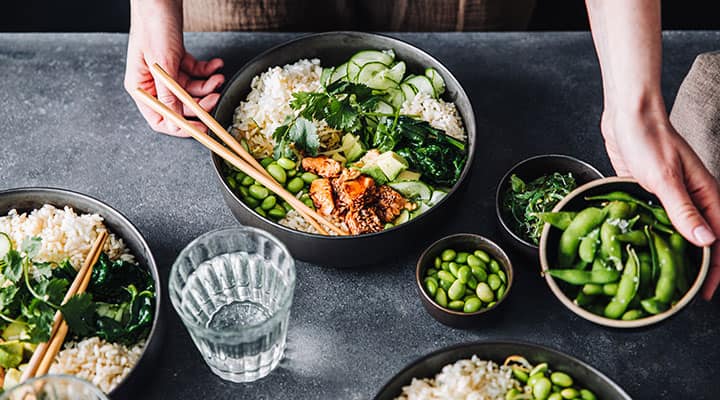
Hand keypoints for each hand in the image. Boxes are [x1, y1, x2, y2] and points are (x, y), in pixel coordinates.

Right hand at [124, 0, 224, 135]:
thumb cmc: (154, 24)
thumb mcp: (163, 64)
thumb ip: (169, 94)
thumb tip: (175, 122)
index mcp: (140, 86)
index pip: (160, 120)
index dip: (181, 127)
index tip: (202, 128)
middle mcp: (152, 82)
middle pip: (179, 107)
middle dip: (200, 104)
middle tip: (216, 98)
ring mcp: (165, 71)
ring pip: (191, 91)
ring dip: (208, 86)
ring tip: (218, 77)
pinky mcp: (177, 60)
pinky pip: (195, 73)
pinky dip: (207, 71)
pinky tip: (216, 65)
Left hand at [601, 103, 719, 299]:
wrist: (627, 117)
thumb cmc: (650, 141)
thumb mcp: (666, 179)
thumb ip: (684, 210)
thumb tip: (706, 241)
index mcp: (705, 195)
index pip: (719, 240)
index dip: (715, 269)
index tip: (702, 293)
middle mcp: (691, 199)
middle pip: (699, 241)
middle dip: (692, 267)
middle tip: (677, 292)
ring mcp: (669, 198)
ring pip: (676, 234)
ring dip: (670, 254)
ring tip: (658, 279)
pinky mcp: (648, 195)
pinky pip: (654, 222)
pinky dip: (651, 237)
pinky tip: (638, 252)